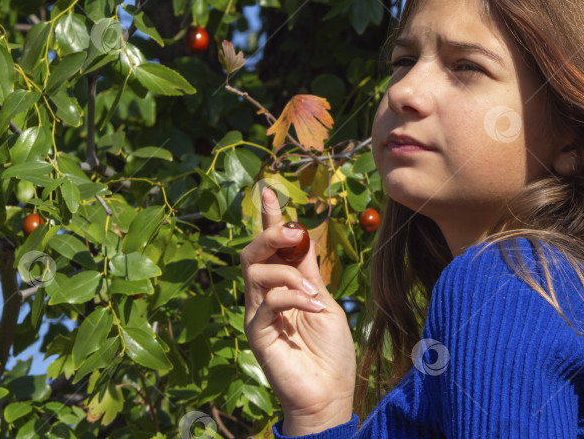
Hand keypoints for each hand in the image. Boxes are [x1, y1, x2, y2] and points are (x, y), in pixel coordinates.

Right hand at [240, 187, 355, 433]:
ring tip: (314, 292)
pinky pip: (266, 301)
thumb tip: (300, 236)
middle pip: (252, 252)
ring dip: (287, 273)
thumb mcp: (325, 301)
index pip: (271, 247)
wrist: (330, 393)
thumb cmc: (331, 351)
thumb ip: (308, 272)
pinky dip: (292, 296)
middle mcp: (265, 296)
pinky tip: (312, 306)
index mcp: (283, 285)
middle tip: (292, 233)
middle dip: (270, 234)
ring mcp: (258, 314)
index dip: (269, 218)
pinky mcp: (256, 333)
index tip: (268, 191)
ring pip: (254, 271)